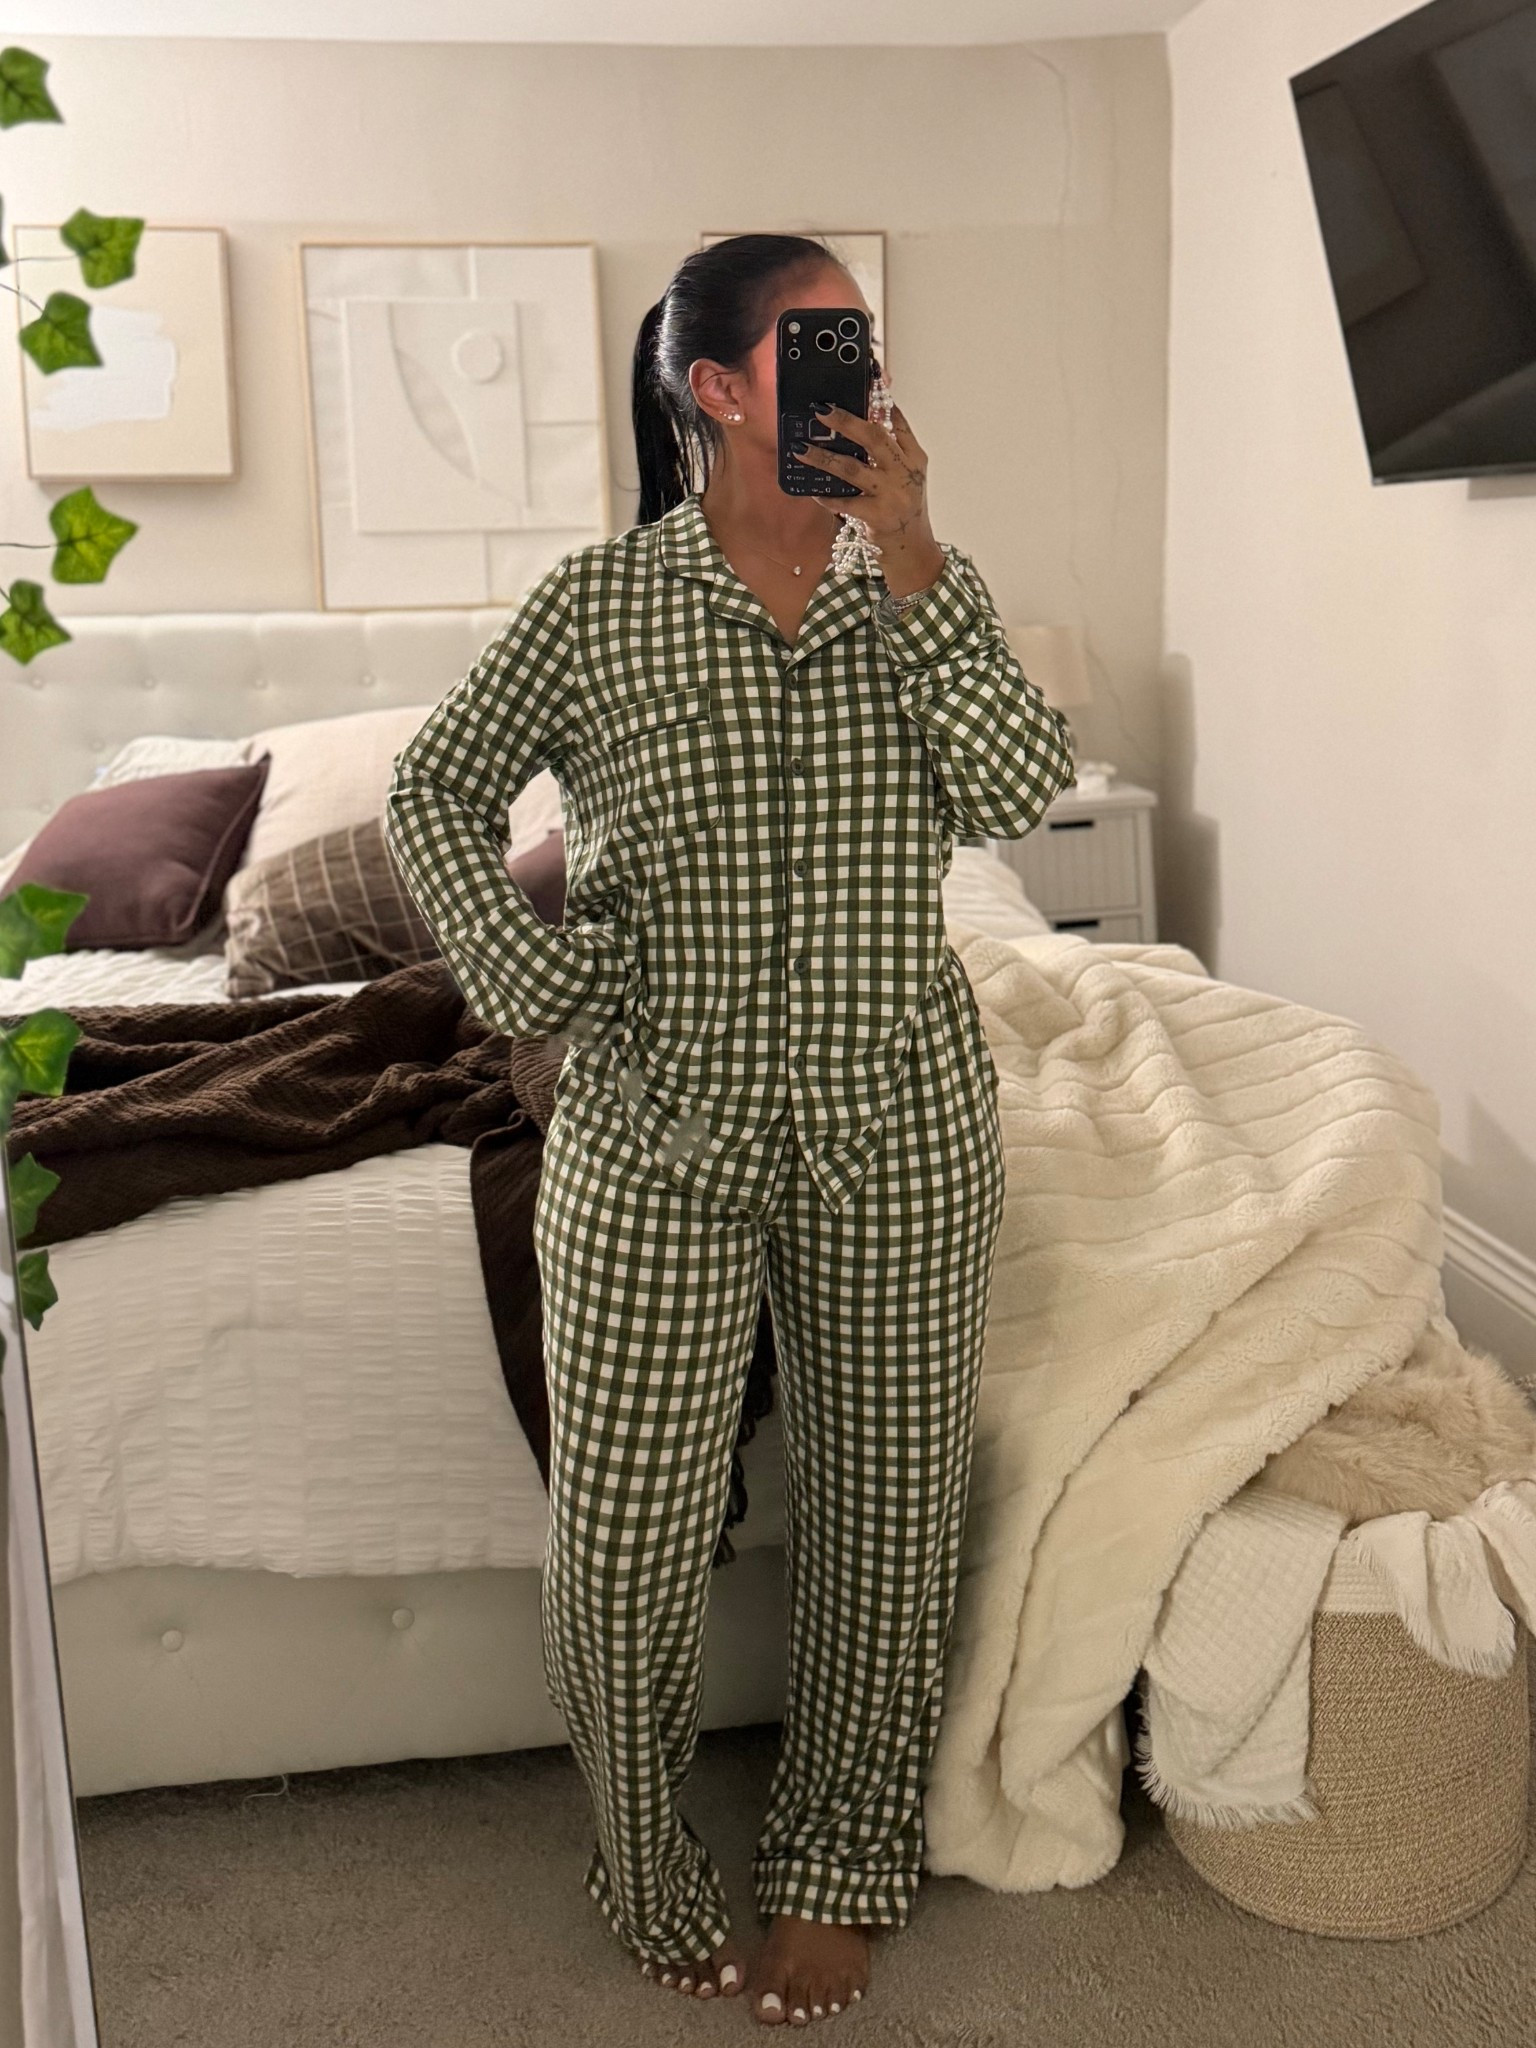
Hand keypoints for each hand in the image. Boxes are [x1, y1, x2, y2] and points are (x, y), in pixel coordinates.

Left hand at [792, 400, 944, 593]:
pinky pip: (844, 502)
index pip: (897, 420)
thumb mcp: (908, 477)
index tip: (863, 377)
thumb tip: (863, 421)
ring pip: (851, 468)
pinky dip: (826, 495)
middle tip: (820, 409)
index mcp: (914, 458)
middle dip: (844, 420)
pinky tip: (811, 489)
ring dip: (822, 457)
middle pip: (873, 437)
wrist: (914, 552)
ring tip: (800, 448)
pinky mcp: (877, 517)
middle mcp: (905, 472)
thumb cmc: (905, 511)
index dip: (879, 397)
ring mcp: (892, 494)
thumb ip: (891, 451)